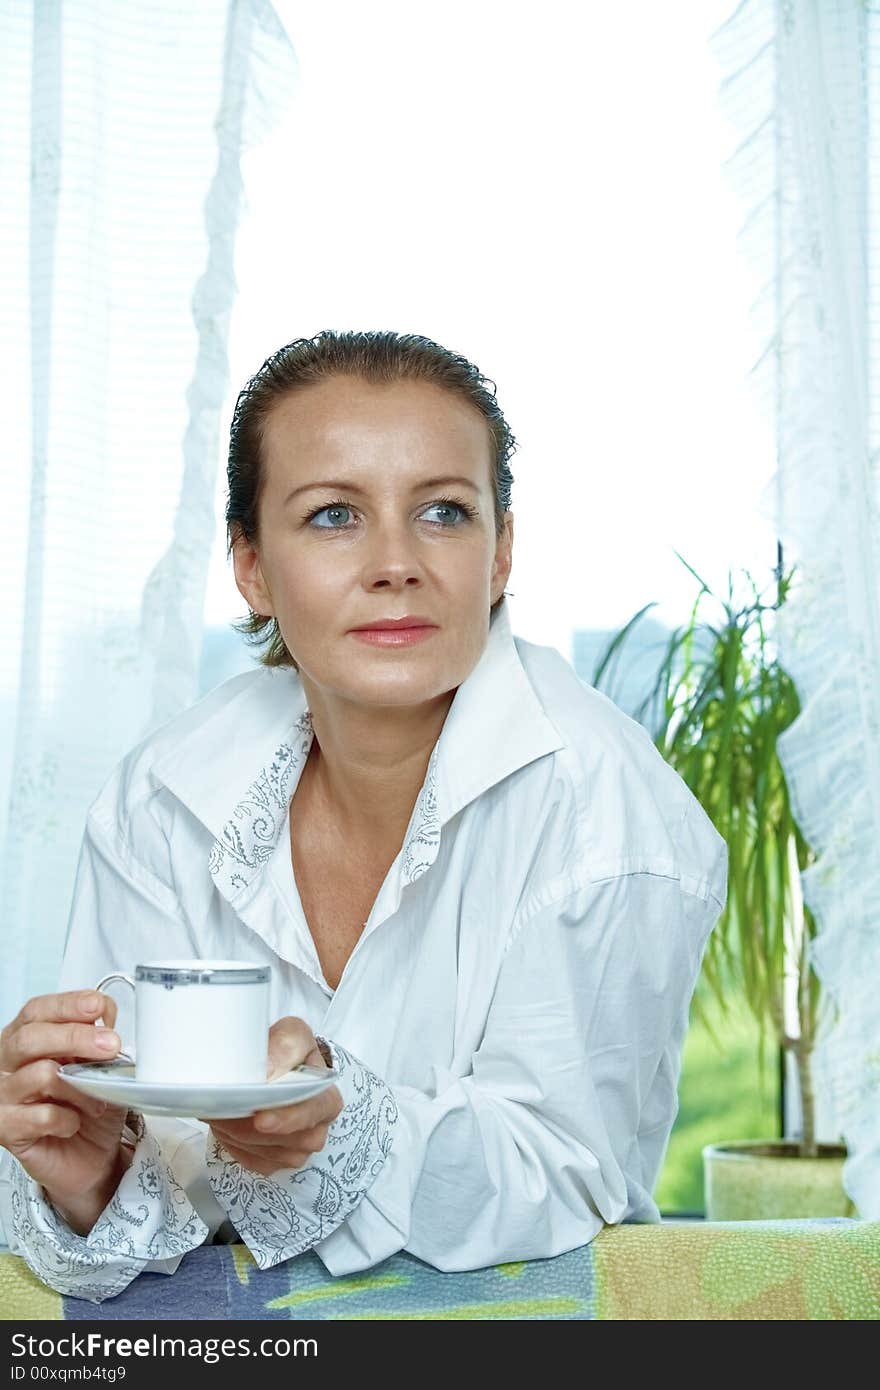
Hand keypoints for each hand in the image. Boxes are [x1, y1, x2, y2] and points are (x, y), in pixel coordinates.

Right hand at [0, 990, 130, 1231]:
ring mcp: (5, 1096)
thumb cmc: (89, 1106)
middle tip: (110, 1045)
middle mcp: (9, 1064)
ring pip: (40, 1075)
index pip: (37, 1011)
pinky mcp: (8, 1129)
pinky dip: (68, 1118)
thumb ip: (98, 1042)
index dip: (67, 1004)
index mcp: (27, 1039)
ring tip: (98, 1099)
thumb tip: (105, 1024)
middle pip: (31, 1038)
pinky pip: (41, 1116)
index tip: (98, 1006)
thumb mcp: (100, 1067)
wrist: (89, 1156)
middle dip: (76, 1037)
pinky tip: (75, 1123)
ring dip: (80, 1086)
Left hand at [208, 1017, 342, 1176]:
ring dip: (238, 1134)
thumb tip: (270, 1071)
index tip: (260, 1118)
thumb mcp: (293, 1034)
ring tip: (224, 1109)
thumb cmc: (287, 1053)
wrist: (274, 1069)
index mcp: (327, 1100)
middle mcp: (316, 1131)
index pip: (312, 1116)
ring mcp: (296, 1151)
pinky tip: (230, 1123)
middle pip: (286, 1141)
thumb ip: (286, 1045)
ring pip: (266, 1154)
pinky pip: (252, 1162)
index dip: (286, 1120)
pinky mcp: (274, 1163)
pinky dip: (235, 1144)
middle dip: (251, 1127)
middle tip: (224, 1109)